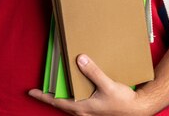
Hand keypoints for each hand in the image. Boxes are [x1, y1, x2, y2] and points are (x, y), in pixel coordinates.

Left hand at [29, 54, 152, 115]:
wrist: (137, 110)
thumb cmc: (123, 101)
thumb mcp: (107, 85)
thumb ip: (93, 72)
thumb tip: (79, 59)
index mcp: (81, 107)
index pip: (56, 101)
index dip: (43, 96)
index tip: (30, 91)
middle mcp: (82, 111)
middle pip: (60, 102)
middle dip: (49, 94)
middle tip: (40, 86)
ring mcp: (88, 111)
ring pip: (69, 102)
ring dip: (61, 93)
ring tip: (56, 83)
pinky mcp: (94, 108)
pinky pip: (78, 101)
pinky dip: (72, 93)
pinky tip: (75, 85)